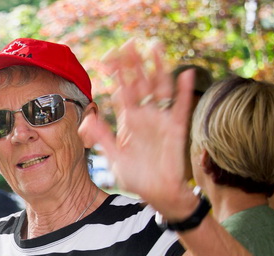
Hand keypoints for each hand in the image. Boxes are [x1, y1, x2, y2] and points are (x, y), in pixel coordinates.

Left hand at [80, 40, 197, 219]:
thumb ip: (102, 137)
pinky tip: (186, 75)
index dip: (116, 75)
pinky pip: (181, 107)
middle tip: (130, 43)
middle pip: (140, 84)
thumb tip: (87, 117)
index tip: (108, 58)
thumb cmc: (135, 177)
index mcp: (128, 122)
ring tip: (156, 47)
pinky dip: (184, 92)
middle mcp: (145, 117)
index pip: (122, 92)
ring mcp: (161, 121)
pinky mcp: (176, 129)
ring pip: (161, 89)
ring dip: (159, 68)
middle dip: (135, 64)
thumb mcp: (114, 157)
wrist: (157, 193)